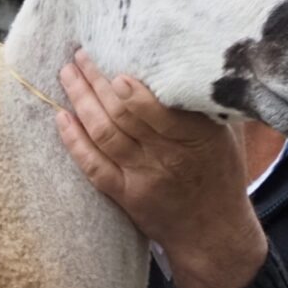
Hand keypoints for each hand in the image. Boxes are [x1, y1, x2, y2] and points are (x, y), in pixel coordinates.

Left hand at [56, 49, 267, 287]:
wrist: (212, 232)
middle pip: (123, 116)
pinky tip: (61, 117)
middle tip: (80, 55)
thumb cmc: (220, 173)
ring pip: (104, 135)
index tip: (115, 68)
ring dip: (81, 102)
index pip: (158, 111)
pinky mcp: (124, 195)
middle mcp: (167, 157)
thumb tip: (186, 60)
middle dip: (97, 82)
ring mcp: (143, 177)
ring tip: (68, 74)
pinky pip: (94, 166)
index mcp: (197, 138)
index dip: (133, 92)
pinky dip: (74, 141)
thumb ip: (205, 103)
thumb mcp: (226, 136)